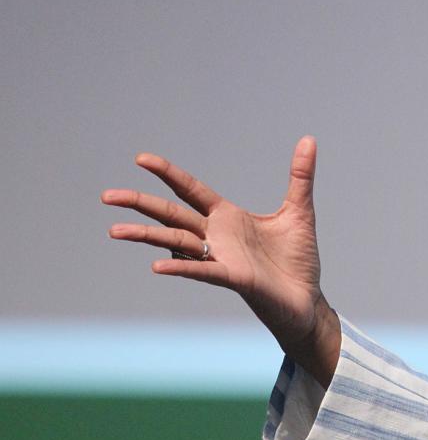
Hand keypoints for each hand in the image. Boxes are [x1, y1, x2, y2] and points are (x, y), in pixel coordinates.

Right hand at [102, 136, 340, 384]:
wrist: (305, 299)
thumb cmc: (297, 259)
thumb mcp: (299, 210)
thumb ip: (300, 176)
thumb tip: (309, 140)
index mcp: (229, 218)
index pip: (192, 190)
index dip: (168, 174)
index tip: (141, 159)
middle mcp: (217, 237)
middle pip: (172, 215)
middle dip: (141, 204)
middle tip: (106, 195)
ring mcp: (221, 258)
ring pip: (177, 242)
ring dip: (146, 236)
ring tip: (113, 230)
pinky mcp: (234, 278)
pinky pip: (203, 271)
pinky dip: (181, 267)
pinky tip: (157, 265)